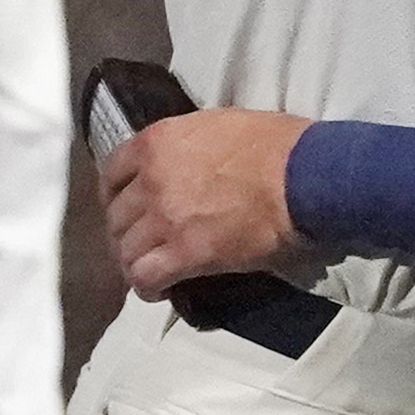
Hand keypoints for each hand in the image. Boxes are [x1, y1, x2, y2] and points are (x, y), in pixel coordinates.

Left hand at [101, 109, 312, 295]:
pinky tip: (161, 289)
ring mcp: (164, 218)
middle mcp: (150, 179)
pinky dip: (148, 287)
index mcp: (157, 142)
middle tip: (145, 244)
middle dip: (127, 233)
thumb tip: (186, 163)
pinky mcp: (185, 253)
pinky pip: (145, 277)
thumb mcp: (218, 125)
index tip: (128, 207)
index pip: (111, 173)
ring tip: (154, 270)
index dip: (116, 195)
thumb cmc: (276, 145)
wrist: (302, 176)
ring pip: (125, 251)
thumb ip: (187, 145)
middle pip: (116, 217)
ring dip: (136, 262)